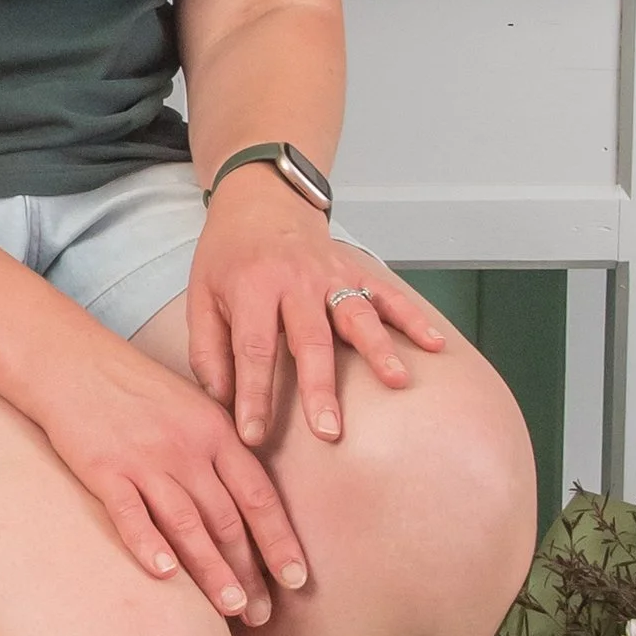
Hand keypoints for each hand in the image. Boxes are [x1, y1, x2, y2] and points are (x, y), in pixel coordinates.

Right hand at [29, 328, 308, 624]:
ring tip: (231, 609)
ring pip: (187, 523)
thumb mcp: (193, 406)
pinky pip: (130, 512)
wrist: (71, 360)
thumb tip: (252, 505)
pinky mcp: (104, 468)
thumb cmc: (136, 388)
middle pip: (227, 519)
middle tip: (262, 614)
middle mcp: (186, 448)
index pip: (258, 495)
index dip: (280, 541)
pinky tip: (165, 575)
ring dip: (212, 570)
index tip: (297, 579)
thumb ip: (222, 451)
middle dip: (249, 571)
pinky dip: (149, 544)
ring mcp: (144, 459)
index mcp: (216, 432)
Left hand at [187, 169, 447, 448]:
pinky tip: (433, 344)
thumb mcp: (201, 296)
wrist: (261, 200)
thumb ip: (208, 350)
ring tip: (396, 382)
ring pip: (357, 316)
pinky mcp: (357, 271)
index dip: (254, 395)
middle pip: (310, 340)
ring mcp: (332, 275)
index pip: (254, 349)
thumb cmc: (228, 256)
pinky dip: (413, 318)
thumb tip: (221, 403)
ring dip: (378, 350)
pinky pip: (388, 295)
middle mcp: (296, 280)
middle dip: (319, 388)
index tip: (254, 435)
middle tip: (328, 432)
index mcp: (252, 287)